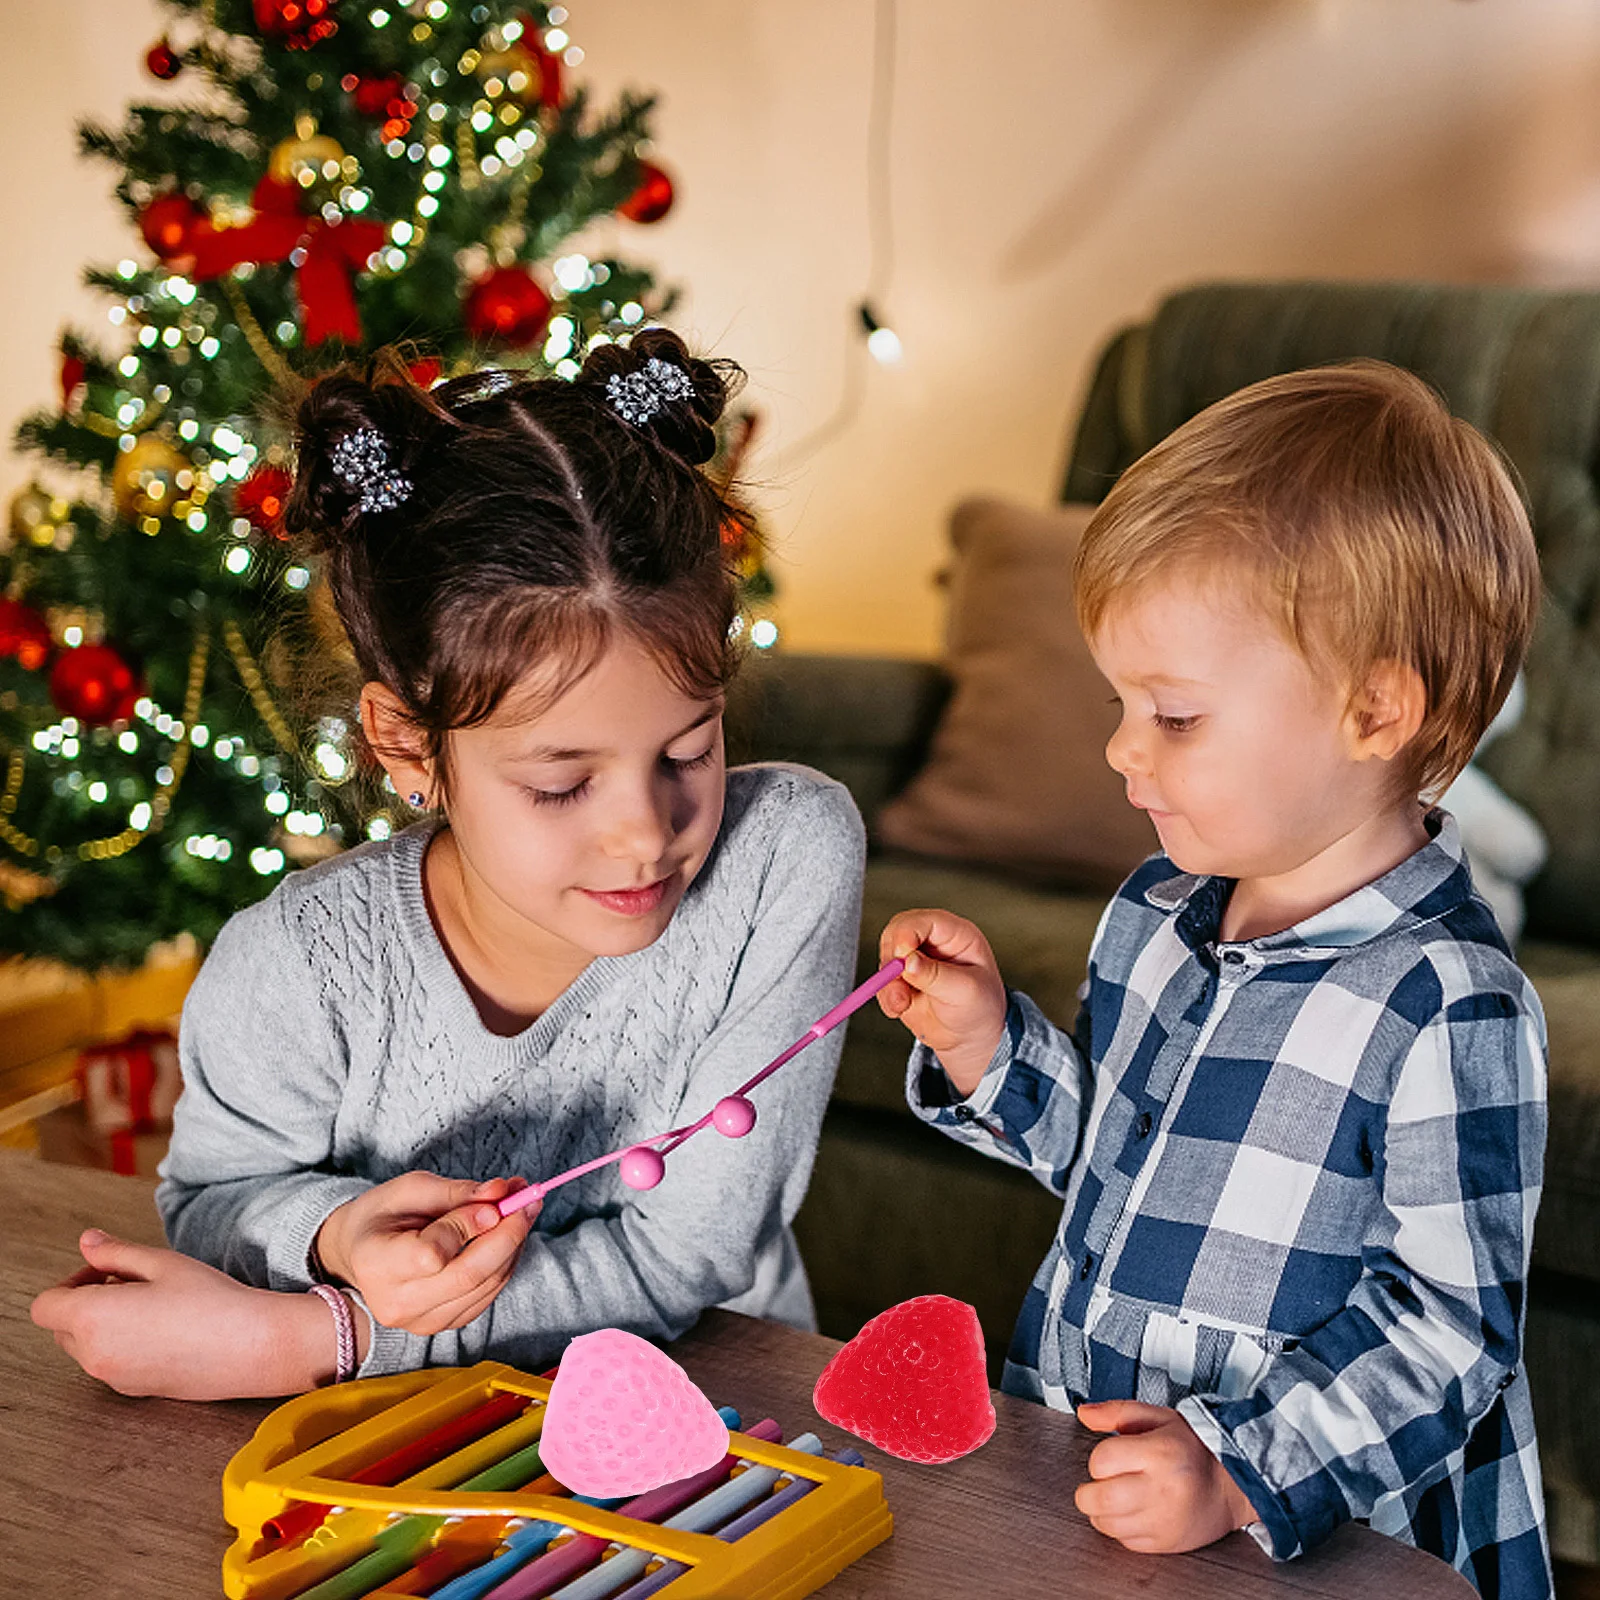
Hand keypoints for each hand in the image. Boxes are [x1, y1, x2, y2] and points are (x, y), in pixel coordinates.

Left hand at [30, 1229, 360, 1398]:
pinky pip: (110, 1363)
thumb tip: (89, 1243)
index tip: (103, 1271)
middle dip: (86, 1302)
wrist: (251, 1346)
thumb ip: (116, 1253)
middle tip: (131, 1282)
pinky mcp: (134, 1390)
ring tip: (153, 1305)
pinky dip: (122, 1345)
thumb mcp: (163, 1263)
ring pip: (86, 1347)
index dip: (70, 1282)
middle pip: (62, 1327)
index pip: (46, 1304)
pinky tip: (165, 1328)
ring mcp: (112, 1377)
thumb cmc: (211, 1302)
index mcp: (92, 1318)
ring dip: (104, 1324)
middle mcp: (94, 1354)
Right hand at [315, 1172, 538, 1336]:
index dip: (469, 1225)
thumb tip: (502, 1193)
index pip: (433, 1254)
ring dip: (514, 1245)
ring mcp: (421, 1321)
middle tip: (529, 1198)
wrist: (360, 1254)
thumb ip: (457, 1193)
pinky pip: (487, 1296)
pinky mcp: (443, 1325)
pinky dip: (505, 1263)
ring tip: (522, 1208)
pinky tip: (507, 1236)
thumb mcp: (410, 1189)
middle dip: (509, 1234)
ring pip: (485, 1286)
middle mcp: (397, 1302)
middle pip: (469, 1275)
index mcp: (378, 1263)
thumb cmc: (382, 1216)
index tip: (495, 1197)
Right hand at [877, 909, 1007, 1095]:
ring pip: (886, 959)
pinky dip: (886, 997)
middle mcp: (932, 942)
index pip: (925, 921)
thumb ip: (936, 976)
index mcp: (955, 935)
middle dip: (892, 959)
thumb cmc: (980, 1008)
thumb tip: (908, 962)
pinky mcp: (901, 981)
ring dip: (888, 983)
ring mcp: (915, 961)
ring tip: (903, 1003)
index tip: (901, 955)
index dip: (907, 933)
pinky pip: (882, 983)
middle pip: (897, 933)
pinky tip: (900, 1009)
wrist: (972, 1037)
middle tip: (896, 980)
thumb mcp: (966, 992)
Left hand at [1074, 1400, 1257, 1553]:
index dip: (1097, 1459)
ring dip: (1101, 1512)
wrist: (1233, 1485)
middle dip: (1087, 1493)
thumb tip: (1084, 1413)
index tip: (1107, 1459)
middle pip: (1100, 1498)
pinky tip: (1133, 1512)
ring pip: (1108, 1524)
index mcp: (1159, 1452)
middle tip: (1096, 1485)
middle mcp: (1161, 1489)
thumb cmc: (1195, 1449)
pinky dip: (1121, 1529)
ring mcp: (1164, 1520)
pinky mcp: (1167, 1543)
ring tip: (1116, 1496)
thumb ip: (1117, 1413)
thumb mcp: (1157, 1418)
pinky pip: (1126, 1542)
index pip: (1102, 1460)